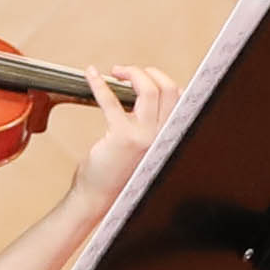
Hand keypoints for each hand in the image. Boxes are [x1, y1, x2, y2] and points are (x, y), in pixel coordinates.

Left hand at [57, 67, 161, 224]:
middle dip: (146, 72)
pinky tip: (91, 75)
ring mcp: (145, 136)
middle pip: (167, 88)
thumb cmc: (116, 171)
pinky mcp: (122, 137)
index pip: (179, 97)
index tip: (146, 75)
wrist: (99, 196)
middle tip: (125, 72)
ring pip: (148, 89)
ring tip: (115, 72)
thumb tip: (144, 92)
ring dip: (131, 73)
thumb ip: (150, 124)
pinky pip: (112, 100)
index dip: (162, 80)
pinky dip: (100, 83)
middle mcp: (163, 135)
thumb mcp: (143, 145)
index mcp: (169, 135)